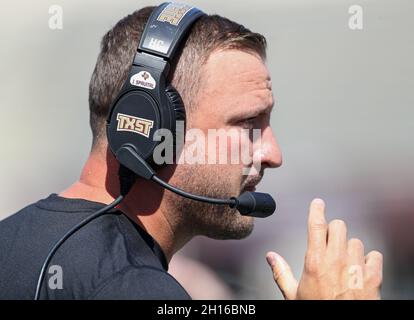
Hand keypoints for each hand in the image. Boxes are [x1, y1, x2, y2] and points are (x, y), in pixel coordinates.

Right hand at [266, 198, 382, 299]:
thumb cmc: (317, 311)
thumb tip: (271, 257)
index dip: (316, 210)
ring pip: (356, 241)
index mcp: (315, 262)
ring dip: (350, 248)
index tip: (318, 203)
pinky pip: (374, 256)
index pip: (316, 225)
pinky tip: (360, 269)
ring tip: (344, 262)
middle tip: (330, 240)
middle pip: (339, 226)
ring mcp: (356, 267)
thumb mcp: (293, 295)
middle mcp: (336, 260)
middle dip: (333, 230)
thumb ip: (281, 273)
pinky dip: (368, 260)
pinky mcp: (373, 277)